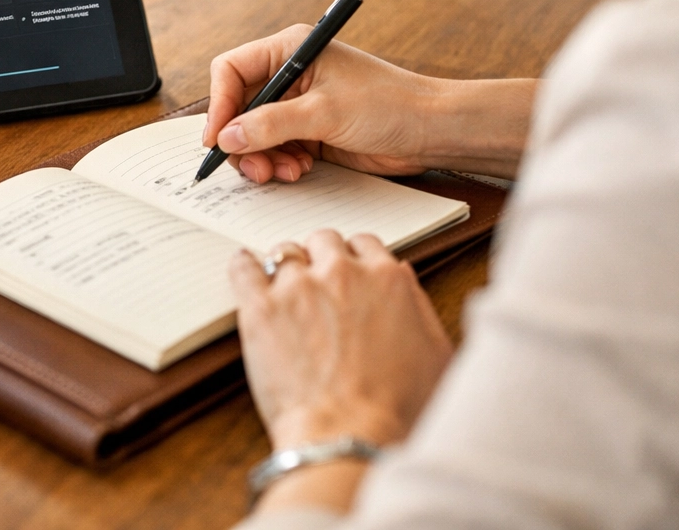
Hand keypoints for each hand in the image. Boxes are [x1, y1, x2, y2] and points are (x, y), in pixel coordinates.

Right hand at [204, 26, 535, 181]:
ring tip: (285, 172)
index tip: (219, 139)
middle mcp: (291, 74)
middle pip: (239, 107)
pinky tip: (299, 171)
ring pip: (255, 133)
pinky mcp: (310, 131)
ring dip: (262, 156)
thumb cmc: (389, 105)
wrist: (431, 130)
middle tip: (255, 167)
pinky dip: (280, 163)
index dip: (220, 105)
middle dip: (242, 139)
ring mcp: (300, 104)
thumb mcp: (324, 113)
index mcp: (291, 50)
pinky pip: (276, 148)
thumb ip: (272, 124)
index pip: (232, 71)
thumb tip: (227, 137)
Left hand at [231, 230, 451, 452]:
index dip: (354, 259)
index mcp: (388, 279)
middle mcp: (342, 272)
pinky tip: (244, 269)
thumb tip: (401, 278)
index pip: (365, 244)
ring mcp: (298, 287)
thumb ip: (418, 306)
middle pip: (323, 241)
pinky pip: (243, 267)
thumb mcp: (436, 354)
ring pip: (284, 252)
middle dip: (320, 258)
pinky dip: (243, 265)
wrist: (351, 438)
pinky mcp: (261, 308)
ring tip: (282, 288)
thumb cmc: (399, 410)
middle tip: (315, 285)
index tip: (346, 272)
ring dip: (285, 267)